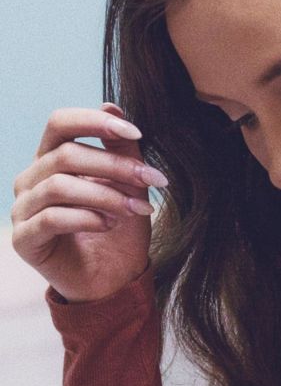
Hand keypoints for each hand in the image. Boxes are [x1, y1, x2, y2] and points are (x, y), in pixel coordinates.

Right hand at [11, 103, 168, 302]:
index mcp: (51, 159)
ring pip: (59, 186)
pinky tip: (110, 224)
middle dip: (116, 165)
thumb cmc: (118, 230)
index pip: (60, 123)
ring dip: (106, 194)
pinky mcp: (24, 239)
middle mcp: (31, 179)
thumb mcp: (128, 184)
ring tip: (136, 208)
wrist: (113, 280)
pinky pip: (51, 218)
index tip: (138, 132)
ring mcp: (23, 209)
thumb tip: (112, 105)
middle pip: (65, 155)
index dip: (95, 122)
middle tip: (152, 179)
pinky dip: (86, 217)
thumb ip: (120, 148)